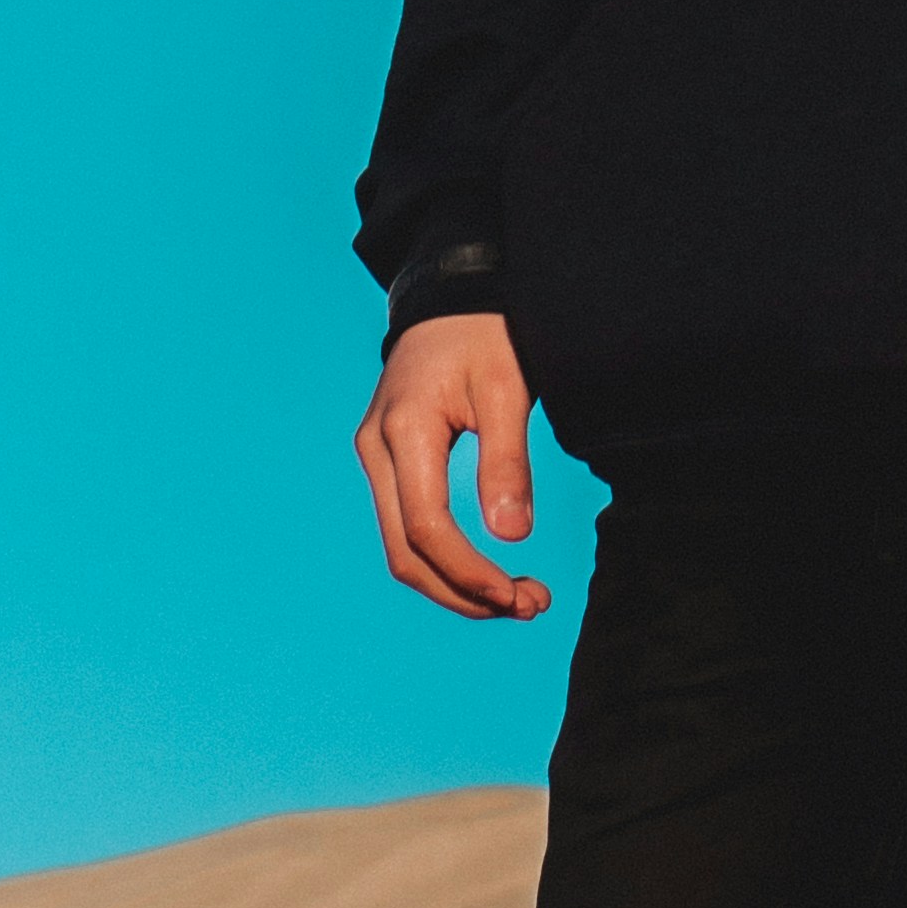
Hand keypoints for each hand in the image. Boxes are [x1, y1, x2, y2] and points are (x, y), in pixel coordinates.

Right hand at [356, 312, 551, 622]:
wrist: (451, 300)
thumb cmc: (484, 335)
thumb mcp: (506, 391)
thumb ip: (507, 462)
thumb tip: (512, 536)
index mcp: (403, 430)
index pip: (426, 527)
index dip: (469, 572)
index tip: (518, 595)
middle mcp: (377, 450)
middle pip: (405, 553)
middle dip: (465, 594)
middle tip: (529, 607)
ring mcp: (377, 459)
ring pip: (404, 550)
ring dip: (457, 586)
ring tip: (518, 599)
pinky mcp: (389, 465)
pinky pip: (409, 530)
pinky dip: (448, 562)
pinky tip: (491, 574)